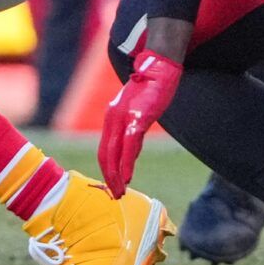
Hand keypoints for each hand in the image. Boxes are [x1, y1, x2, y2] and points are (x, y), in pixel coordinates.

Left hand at [98, 44, 181, 197]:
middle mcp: (113, 119)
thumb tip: (131, 153)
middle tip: (115, 195)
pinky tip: (127, 177)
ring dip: (117, 175)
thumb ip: (131, 132)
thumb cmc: (150, 90)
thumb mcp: (136, 112)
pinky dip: (126, 163)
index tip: (112, 186)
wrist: (159, 69)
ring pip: (115, 153)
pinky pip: (129, 146)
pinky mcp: (138, 118)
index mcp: (111, 118)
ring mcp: (124, 118)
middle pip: (106, 155)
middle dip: (109, 178)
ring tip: (120, 191)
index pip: (105, 151)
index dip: (107, 170)